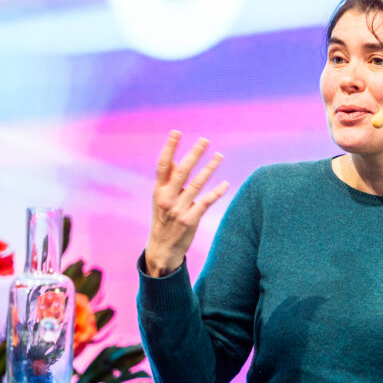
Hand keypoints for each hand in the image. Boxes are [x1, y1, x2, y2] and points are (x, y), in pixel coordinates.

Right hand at [144, 131, 227, 276]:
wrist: (162, 250)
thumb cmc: (164, 219)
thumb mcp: (161, 199)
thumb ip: (168, 180)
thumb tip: (176, 158)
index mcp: (158, 190)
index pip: (163, 165)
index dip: (169, 147)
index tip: (176, 131)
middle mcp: (166, 198)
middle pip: (181, 171)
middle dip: (194, 154)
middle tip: (205, 140)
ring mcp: (178, 209)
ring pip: (196, 184)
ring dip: (209, 169)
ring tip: (220, 155)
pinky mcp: (190, 220)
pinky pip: (205, 203)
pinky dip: (215, 193)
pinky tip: (225, 185)